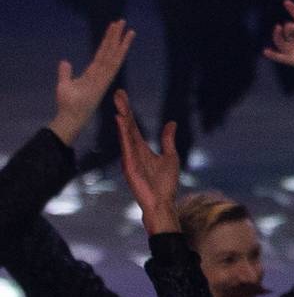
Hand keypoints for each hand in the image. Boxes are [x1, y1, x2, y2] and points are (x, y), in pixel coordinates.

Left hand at [49, 21, 133, 147]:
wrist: (71, 116)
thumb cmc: (68, 104)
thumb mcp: (64, 84)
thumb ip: (65, 72)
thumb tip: (65, 61)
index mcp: (93, 74)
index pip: (102, 54)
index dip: (107, 41)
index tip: (113, 29)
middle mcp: (101, 74)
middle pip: (110, 51)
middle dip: (116, 36)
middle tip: (122, 21)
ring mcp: (104, 77)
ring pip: (113, 54)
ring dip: (120, 41)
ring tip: (126, 27)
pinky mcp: (103, 81)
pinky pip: (111, 64)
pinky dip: (117, 54)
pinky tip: (121, 44)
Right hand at [110, 91, 180, 236]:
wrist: (162, 203)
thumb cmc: (165, 183)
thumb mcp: (170, 157)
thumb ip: (168, 140)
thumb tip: (171, 123)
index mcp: (141, 148)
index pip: (133, 126)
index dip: (128, 111)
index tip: (122, 96)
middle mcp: (133, 151)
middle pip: (127, 126)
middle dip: (123, 109)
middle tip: (118, 92)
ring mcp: (130, 158)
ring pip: (126, 134)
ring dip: (123, 118)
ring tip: (120, 103)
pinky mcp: (130, 166)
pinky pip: (126, 147)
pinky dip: (124, 133)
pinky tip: (121, 121)